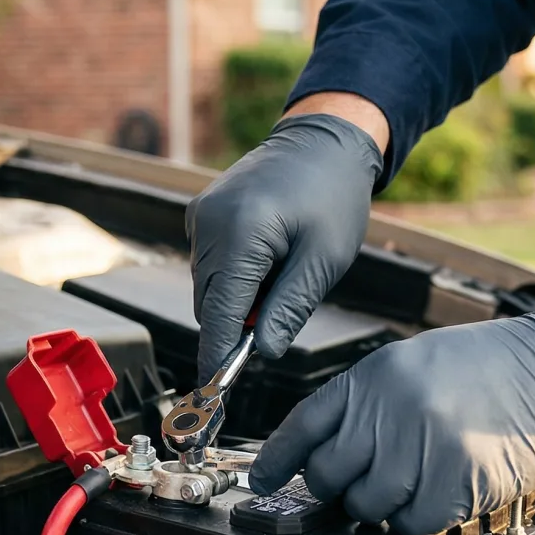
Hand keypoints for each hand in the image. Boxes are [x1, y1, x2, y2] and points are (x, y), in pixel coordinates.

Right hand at [187, 112, 381, 381]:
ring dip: (238, 301)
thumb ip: (289, 308)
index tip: (212, 395)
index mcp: (239, 234)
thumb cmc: (333, 196)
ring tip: (283, 278)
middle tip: (273, 332)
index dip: (215, 358)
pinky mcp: (203, 214)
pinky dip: (234, 279)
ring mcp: (201, 216)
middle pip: (208, 304)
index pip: (217, 314)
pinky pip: (210, 264)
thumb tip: (264, 353)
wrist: (324, 140)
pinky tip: (269, 262)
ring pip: (208, 287)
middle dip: (234, 328)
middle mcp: (209, 224)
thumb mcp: (323, 260)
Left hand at [248, 300, 534, 534]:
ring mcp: (421, 446)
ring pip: (368, 506)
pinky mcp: (456, 480)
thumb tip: (324, 455)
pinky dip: (418, 517)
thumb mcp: (411, 364)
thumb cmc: (484, 369)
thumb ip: (366, 405)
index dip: (278, 461)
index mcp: (371, 377)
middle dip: (338, 488)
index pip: (304, 426)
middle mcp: (388, 409)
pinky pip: (412, 522)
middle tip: (363, 483)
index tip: (263, 482)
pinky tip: (440, 492)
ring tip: (415, 480)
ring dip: (383, 505)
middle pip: (328, 476)